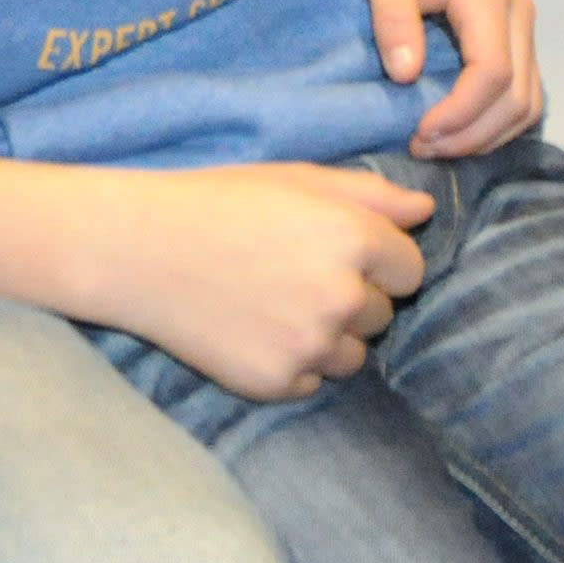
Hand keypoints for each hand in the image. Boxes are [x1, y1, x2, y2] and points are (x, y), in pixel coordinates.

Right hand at [74, 161, 434, 402]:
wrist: (137, 250)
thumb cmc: (217, 202)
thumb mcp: (295, 179)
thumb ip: (370, 194)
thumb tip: (426, 210)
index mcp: (353, 237)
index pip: (411, 270)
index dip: (378, 260)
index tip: (333, 252)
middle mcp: (341, 295)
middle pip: (382, 315)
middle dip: (350, 297)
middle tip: (289, 273)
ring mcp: (309, 345)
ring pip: (352, 355)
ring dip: (326, 336)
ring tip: (269, 303)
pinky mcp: (276, 383)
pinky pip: (310, 383)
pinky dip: (289, 364)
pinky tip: (249, 330)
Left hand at [358, 0, 543, 159]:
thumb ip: (395, 20)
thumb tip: (405, 77)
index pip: (492, 75)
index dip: (460, 115)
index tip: (418, 134)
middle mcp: (519, 14)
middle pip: (519, 98)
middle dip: (473, 134)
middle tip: (422, 147)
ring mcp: (524, 23)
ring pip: (530, 100)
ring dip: (489, 133)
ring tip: (439, 143)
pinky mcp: (516, 30)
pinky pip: (524, 88)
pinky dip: (498, 118)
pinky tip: (459, 125)